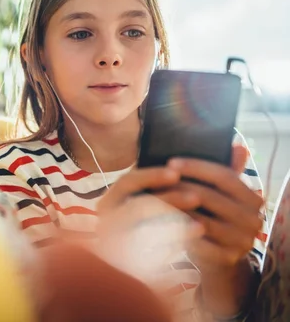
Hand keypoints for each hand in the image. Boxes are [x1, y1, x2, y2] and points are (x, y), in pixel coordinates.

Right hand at [95, 167, 203, 282]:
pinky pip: (152, 256)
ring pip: (146, 232)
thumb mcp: (138, 205)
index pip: (127, 182)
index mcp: (107, 203)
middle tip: (197, 197)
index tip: (176, 173)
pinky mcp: (126, 265)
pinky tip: (192, 248)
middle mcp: (105, 222)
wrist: (127, 266)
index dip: (152, 176)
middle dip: (170, 200)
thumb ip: (152, 189)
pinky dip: (174, 250)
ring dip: (176, 227)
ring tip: (201, 226)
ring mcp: (114, 245)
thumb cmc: (141, 225)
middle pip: (138, 206)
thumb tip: (179, 169)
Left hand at [166, 145, 263, 271]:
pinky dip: (174, 230)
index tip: (170, 162)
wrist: (214, 254)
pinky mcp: (227, 257)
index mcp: (253, 198)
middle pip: (209, 196)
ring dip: (172, 208)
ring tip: (149, 199)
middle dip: (178, 186)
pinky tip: (155, 221)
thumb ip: (225, 169)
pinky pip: (195, 241)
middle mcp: (253, 220)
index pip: (224, 176)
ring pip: (200, 219)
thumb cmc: (210, 214)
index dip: (196, 167)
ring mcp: (242, 241)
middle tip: (154, 180)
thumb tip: (238, 145)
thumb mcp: (217, 191)